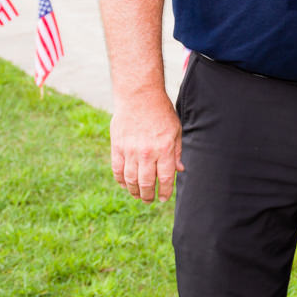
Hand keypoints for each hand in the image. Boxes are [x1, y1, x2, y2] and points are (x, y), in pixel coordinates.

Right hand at [110, 87, 181, 202]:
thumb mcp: (175, 130)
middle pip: (146, 183)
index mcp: (164, 149)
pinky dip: (121, 180)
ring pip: (130, 180)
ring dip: (134, 191)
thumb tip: (179, 170)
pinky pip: (117, 170)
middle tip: (149, 200)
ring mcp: (130, 151)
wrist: (139, 96)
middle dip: (148, 196)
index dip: (164, 192)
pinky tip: (125, 184)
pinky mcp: (117, 147)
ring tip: (138, 195)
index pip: (165, 178)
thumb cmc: (161, 112)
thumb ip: (176, 152)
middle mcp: (147, 153)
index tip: (163, 198)